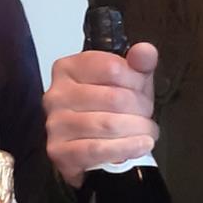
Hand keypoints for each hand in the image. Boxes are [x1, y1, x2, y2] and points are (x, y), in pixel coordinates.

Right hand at [43, 41, 159, 187]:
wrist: (94, 149)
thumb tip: (145, 52)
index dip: (137, 82)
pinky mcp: (59, 151)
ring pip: (108, 124)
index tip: (142, 91)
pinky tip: (140, 145)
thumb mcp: (128, 81)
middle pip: (114, 98)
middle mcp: (57, 94)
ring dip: (137, 130)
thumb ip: (139, 63)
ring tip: (146, 132)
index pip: (112, 68)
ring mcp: (55, 123)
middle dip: (140, 110)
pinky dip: (125, 148)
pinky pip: (98, 149)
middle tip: (146, 116)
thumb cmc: (109, 111)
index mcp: (69, 68)